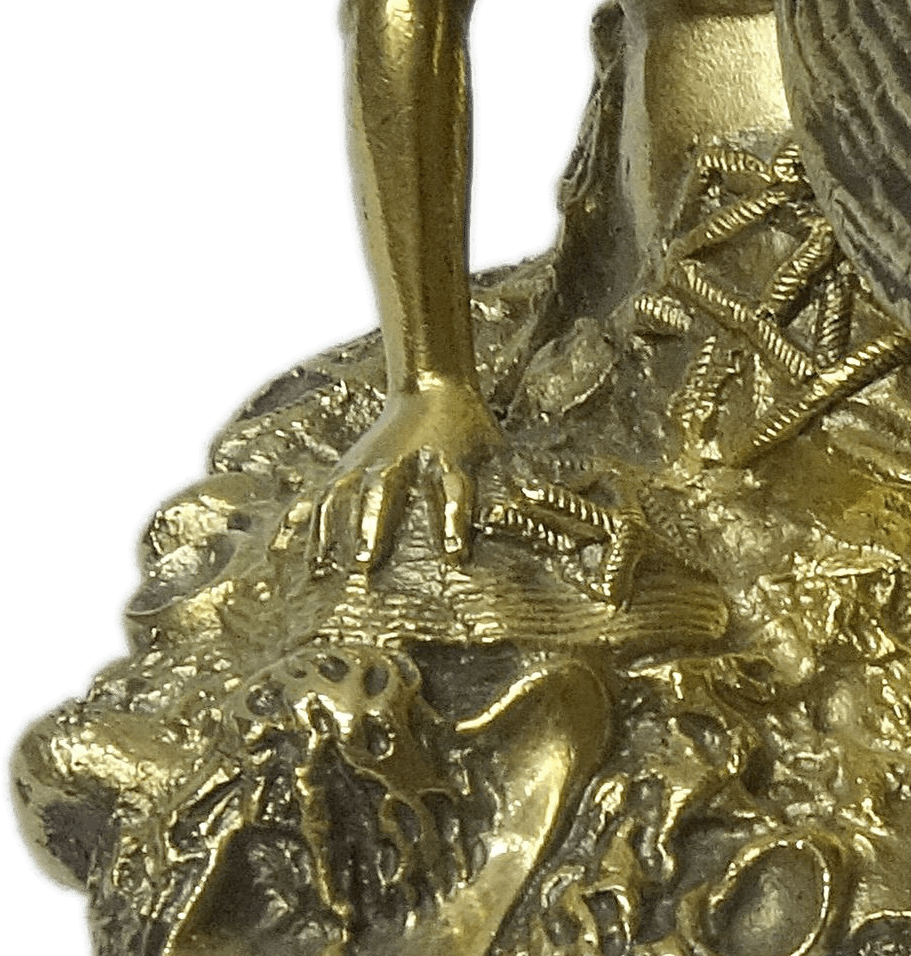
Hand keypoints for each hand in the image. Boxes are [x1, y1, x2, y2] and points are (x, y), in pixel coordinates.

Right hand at [311, 379, 504, 573]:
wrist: (433, 387)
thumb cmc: (472, 431)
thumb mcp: (498, 452)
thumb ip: (520, 487)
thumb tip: (567, 522)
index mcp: (451, 460)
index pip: (454, 491)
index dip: (453, 521)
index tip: (451, 553)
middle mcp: (408, 461)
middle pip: (387, 492)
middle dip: (375, 527)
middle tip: (366, 564)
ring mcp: (372, 461)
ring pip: (348, 495)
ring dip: (335, 531)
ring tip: (325, 569)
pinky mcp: (349, 465)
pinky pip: (325, 494)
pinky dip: (309, 522)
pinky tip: (298, 552)